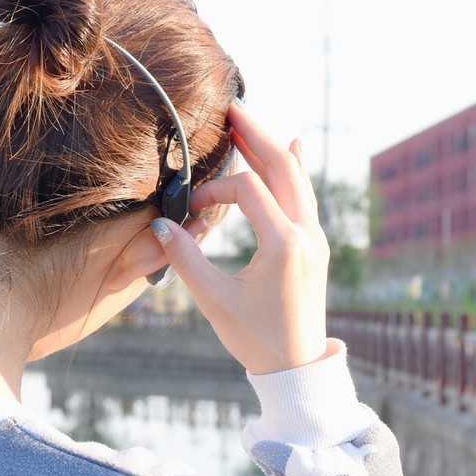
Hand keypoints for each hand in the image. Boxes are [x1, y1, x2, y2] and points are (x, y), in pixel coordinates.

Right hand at [150, 102, 330, 374]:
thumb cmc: (255, 338)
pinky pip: (306, 193)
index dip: (215, 190)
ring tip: (249, 121)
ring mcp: (316, 238)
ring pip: (298, 177)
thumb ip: (186, 259)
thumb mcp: (215, 301)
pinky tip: (291, 144)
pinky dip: (294, 167)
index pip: (248, 191)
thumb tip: (159, 223)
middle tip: (231, 108)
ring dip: (273, 147)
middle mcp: (307, 234)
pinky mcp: (315, 244)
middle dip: (255, 136)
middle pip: (283, 168)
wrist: (297, 367)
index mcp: (284, 245)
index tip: (191, 206)